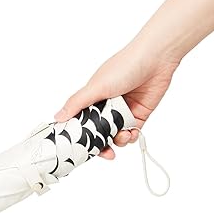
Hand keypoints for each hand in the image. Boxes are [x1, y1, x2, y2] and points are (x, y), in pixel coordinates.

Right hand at [54, 41, 178, 158]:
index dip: (80, 135)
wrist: (156, 60)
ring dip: (118, 140)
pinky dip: (131, 137)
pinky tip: (132, 132)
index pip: (81, 121)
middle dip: (101, 144)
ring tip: (122, 135)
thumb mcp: (96, 86)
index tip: (81, 148)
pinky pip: (132, 133)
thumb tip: (57, 117)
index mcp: (92, 98)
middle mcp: (106, 106)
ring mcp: (122, 112)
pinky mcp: (138, 115)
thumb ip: (77, 103)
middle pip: (99, 132)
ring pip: (116, 135)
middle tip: (105, 152)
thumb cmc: (124, 67)